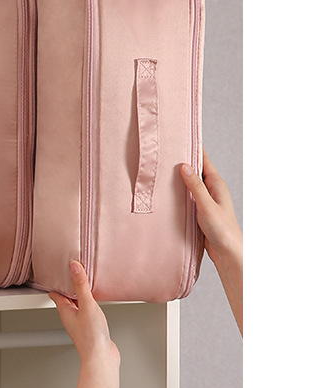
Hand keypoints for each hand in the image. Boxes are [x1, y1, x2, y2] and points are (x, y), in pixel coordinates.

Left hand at [49, 261, 119, 367]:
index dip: (56, 283)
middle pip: (66, 299)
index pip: (56, 294)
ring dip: (80, 296)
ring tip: (84, 285)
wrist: (102, 358)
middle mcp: (70, 317)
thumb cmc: (91, 337)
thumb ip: (81, 286)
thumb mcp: (87, 305)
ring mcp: (80, 324)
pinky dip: (89, 304)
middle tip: (72, 275)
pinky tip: (96, 303)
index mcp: (65, 311)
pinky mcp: (90, 329)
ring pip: (77, 306)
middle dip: (68, 287)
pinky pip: (87, 312)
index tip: (57, 272)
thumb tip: (74, 267)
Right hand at [181, 148, 242, 333]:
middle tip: (164, 149)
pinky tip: (165, 193)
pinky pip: (185, 197)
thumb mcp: (206, 206)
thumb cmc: (223, 231)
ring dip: (176, 177)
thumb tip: (183, 166)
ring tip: (160, 168)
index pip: (202, 159)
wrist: (228, 254)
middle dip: (180, 159)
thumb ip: (195, 186)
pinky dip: (176, 192)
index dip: (192, 146)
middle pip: (193, 169)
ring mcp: (204, 200)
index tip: (180, 134)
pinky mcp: (198, 211)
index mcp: (216, 184)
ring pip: (188, 183)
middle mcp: (211, 190)